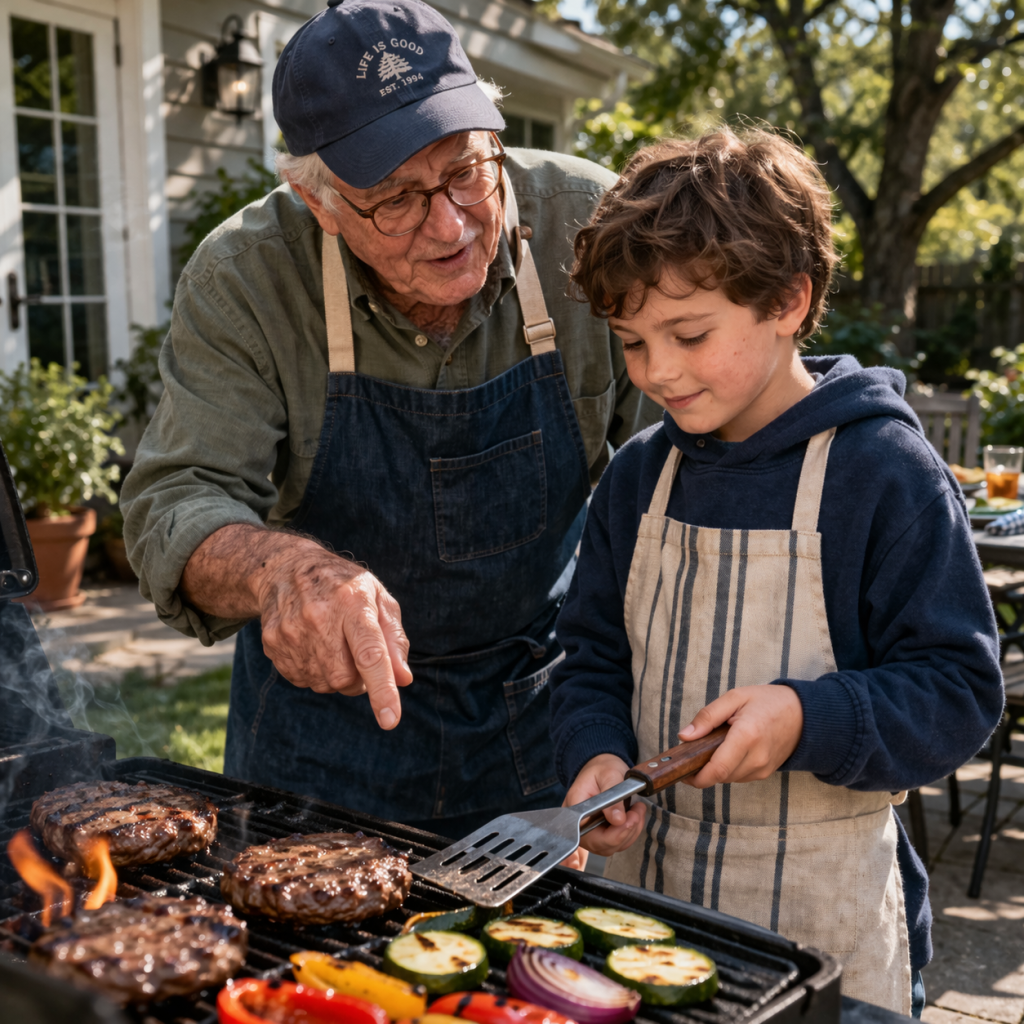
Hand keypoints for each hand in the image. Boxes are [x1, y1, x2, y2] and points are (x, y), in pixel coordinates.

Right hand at [182, 525, 412, 728]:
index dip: (382, 689)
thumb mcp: (378, 598)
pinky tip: (313, 645)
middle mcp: (319, 617)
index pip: (370, 653)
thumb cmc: (343, 587)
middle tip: (357, 655)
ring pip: (324, 684)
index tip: (390, 719)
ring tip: (333, 644)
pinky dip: (315, 673)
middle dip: (359, 680)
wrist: (286, 568)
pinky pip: (302, 680)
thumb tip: (403, 679)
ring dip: (337, 676)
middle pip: (345, 678)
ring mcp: (291, 632)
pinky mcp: (272, 644)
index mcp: (353, 602)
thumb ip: (395, 638)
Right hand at [560, 754, 646, 865]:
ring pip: (611, 847)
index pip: (588, 834)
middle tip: (637, 813)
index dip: (611, 835)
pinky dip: (630, 833)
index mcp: (575, 807)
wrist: (602, 769)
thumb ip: (612, 797)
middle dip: (625, 832)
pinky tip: (634, 817)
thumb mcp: (609, 775)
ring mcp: (589, 832)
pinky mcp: (600, 835)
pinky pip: (617, 843)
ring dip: (630, 832)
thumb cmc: (602, 770)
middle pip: (600, 844)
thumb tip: (618, 820)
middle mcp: (578, 824)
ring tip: (637, 811)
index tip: (628, 820)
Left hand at [679, 685, 802, 786]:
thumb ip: (707, 716)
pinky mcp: (766, 773)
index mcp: (747, 735)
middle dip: (702, 769)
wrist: (803, 714)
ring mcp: (763, 768)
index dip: (696, 777)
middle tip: (694, 751)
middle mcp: (757, 757)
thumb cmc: (767, 702)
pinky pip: (739, 776)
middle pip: (720, 776)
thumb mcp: (734, 697)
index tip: (682, 771)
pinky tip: (730, 750)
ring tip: (715, 746)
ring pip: (729, 778)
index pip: (718, 769)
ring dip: (716, 768)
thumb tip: (685, 736)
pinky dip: (729, 767)